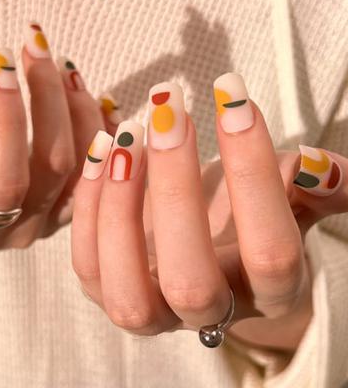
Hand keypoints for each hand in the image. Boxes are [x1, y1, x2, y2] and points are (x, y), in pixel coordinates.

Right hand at [0, 23, 116, 260]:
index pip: (7, 177)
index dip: (9, 122)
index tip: (1, 65)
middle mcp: (24, 229)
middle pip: (55, 163)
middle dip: (49, 99)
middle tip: (35, 47)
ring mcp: (52, 220)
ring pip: (85, 166)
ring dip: (81, 111)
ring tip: (64, 65)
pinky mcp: (68, 208)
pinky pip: (98, 172)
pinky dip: (104, 134)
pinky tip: (102, 100)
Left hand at [71, 74, 346, 351]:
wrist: (200, 234)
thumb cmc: (243, 210)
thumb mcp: (288, 197)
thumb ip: (315, 185)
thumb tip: (319, 166)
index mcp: (266, 291)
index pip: (270, 252)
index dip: (254, 171)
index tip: (231, 93)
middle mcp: (207, 313)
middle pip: (189, 278)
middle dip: (176, 185)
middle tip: (170, 109)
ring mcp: (150, 310)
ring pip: (125, 285)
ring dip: (121, 200)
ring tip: (130, 131)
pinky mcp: (105, 289)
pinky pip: (86, 261)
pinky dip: (87, 202)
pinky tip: (104, 148)